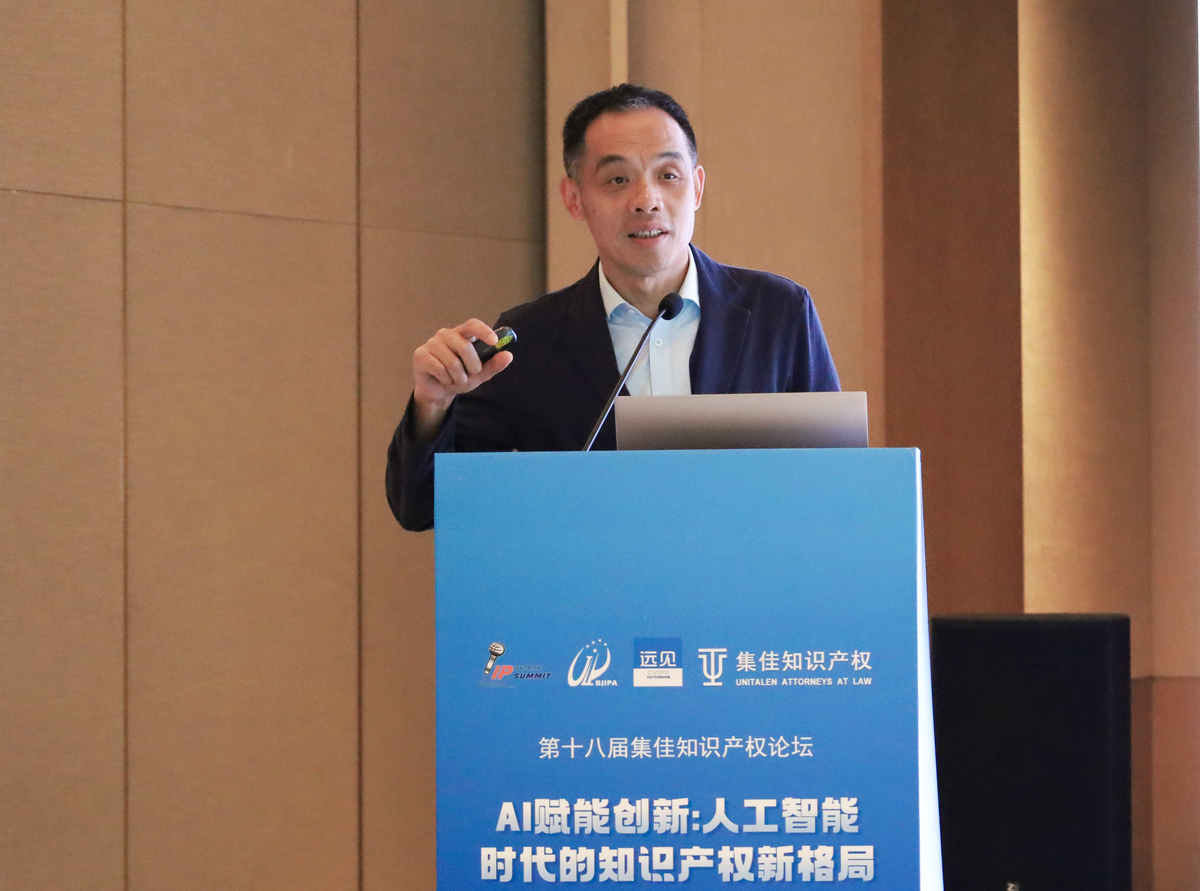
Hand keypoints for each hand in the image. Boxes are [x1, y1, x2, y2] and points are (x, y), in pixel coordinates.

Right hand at [411, 318, 513, 439]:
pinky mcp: (420, 355)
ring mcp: (432, 343)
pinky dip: (446, 379)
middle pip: (464, 346)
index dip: (483, 331)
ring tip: (456, 379)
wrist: (439, 392)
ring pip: (452, 361)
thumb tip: (508, 355)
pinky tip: (443, 379)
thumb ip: (493, 365)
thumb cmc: (459, 378)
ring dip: (458, 377)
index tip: (494, 341)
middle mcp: (446, 334)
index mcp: (461, 334)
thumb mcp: (479, 374)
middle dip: (472, 366)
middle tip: (472, 375)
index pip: (472, 324)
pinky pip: (439, 368)